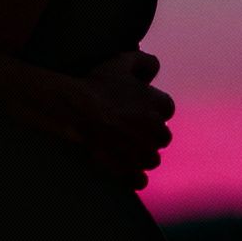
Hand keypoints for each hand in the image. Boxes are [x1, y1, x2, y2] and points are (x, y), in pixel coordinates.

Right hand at [72, 48, 173, 189]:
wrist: (74, 110)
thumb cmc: (97, 85)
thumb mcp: (121, 62)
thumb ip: (144, 61)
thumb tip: (155, 67)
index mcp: (157, 104)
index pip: (167, 108)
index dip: (154, 109)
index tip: (140, 109)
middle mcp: (154, 130)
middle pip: (162, 137)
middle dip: (151, 134)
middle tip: (132, 130)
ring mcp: (142, 152)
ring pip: (152, 159)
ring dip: (143, 155)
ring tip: (126, 150)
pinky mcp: (128, 169)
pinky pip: (140, 180)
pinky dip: (136, 177)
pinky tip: (126, 172)